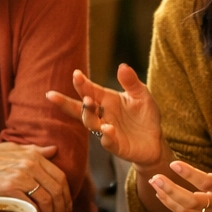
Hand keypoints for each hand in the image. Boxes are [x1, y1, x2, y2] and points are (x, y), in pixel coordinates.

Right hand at [0, 142, 72, 211]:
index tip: (66, 206)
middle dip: (62, 209)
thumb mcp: (14, 148)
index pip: (60, 177)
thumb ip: (36, 150)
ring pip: (47, 200)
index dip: (67, 195)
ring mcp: (20, 177)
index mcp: (33, 155)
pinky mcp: (9, 189)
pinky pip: (30, 205)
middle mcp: (30, 165)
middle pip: (56, 190)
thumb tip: (54, 150)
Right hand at [47, 65, 164, 167]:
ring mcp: (106, 130)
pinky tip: (108, 128)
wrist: (155, 141)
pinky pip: (107, 141)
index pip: (89, 90)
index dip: (81, 83)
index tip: (76, 74)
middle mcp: (102, 115)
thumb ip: (131, 82)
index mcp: (106, 100)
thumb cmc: (145, 116)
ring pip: (90, 123)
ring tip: (89, 103)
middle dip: (67, 102)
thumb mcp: (141, 95)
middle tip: (56, 95)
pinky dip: (107, 135)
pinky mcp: (115, 145)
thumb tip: (121, 66)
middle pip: (80, 108)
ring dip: (87, 114)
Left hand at [150, 119, 211, 211]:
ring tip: (153, 181)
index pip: (208, 182)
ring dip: (167, 197)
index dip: (190, 174)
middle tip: (155, 177)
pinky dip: (170, 205)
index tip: (174, 164)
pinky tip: (159, 193)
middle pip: (192, 201)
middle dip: (172, 190)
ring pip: (186, 210)